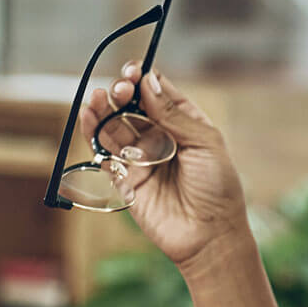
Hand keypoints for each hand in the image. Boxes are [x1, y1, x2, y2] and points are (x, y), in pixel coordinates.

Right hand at [77, 62, 249, 271]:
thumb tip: (148, 81)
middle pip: (132, 106)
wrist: (210, 235)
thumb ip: (173, 114)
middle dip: (122, 93)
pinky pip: (104, 152)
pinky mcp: (124, 179)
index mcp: (185, 124)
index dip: (144, 80)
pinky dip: (94, 134)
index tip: (133, 71)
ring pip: (115, 126)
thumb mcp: (204, 143)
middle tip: (119, 89)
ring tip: (99, 98)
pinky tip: (89, 117)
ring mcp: (141, 158)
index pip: (158, 93)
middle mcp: (161, 138)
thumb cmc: (218, 188)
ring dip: (104, 110)